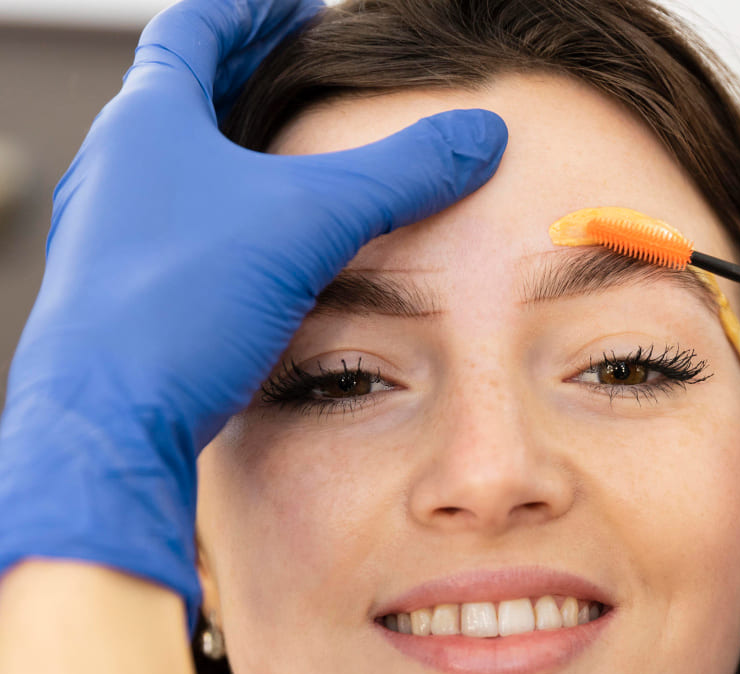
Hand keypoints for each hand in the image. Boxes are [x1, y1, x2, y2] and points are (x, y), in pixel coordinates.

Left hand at [0, 0, 506, 634]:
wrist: (110, 417)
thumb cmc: (183, 305)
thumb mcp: (309, 224)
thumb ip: (399, 174)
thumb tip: (481, 134)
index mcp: (149, 122)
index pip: (196, 28)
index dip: (255, 9)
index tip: (303, 9)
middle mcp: (116, 168)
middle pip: (182, 94)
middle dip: (246, 78)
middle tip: (299, 76)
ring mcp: (108, 232)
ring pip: (175, 170)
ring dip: (230, 157)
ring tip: (284, 168)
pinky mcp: (119, 292)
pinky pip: (175, 232)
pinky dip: (220, 223)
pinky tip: (256, 256)